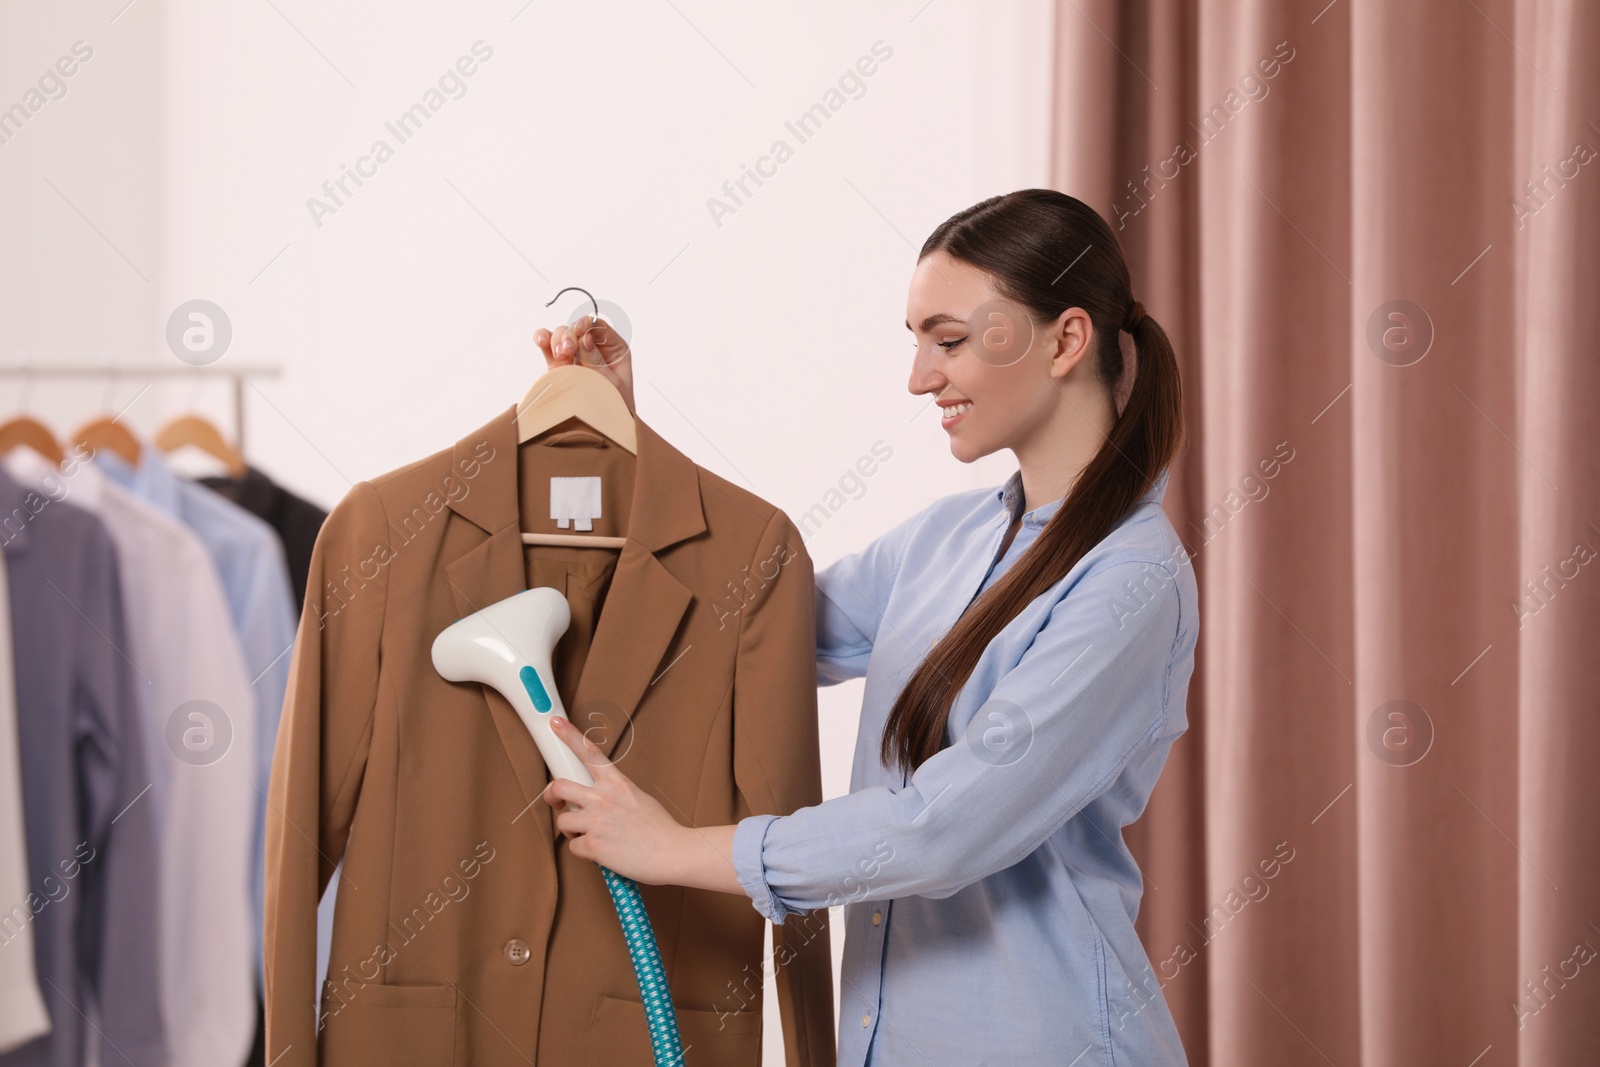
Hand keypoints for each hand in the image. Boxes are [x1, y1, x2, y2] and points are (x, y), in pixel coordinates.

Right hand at [534, 315, 635, 414]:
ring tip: (560, 354)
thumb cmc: (614, 408)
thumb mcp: (611, 385)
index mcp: (614, 350)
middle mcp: (594, 349)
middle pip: (577, 328)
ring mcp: (575, 356)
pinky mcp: (559, 365)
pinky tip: (541, 340)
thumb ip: (596, 361)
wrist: (601, 431)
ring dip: (557, 338)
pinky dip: (543, 339)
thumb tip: (584, 338)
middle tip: (567, 350)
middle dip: (570, 334)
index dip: (586, 324)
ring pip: (562, 334)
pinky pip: (548, 347)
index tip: (578, 331)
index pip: (599, 327)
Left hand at [540, 716, 686, 883]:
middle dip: (551, 794)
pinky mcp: (592, 845)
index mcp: (617, 783)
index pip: (589, 753)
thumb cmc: (660, 829)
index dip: (569, 735)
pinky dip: (583, 850)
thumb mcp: (639, 798)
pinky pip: (573, 846)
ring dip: (570, 829)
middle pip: (559, 786)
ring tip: (586, 834)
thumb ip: (616, 793)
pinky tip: (599, 851)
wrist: (672, 853)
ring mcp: (596, 821)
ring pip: (562, 820)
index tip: (555, 723)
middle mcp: (603, 798)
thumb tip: (599, 799)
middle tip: (556, 801)